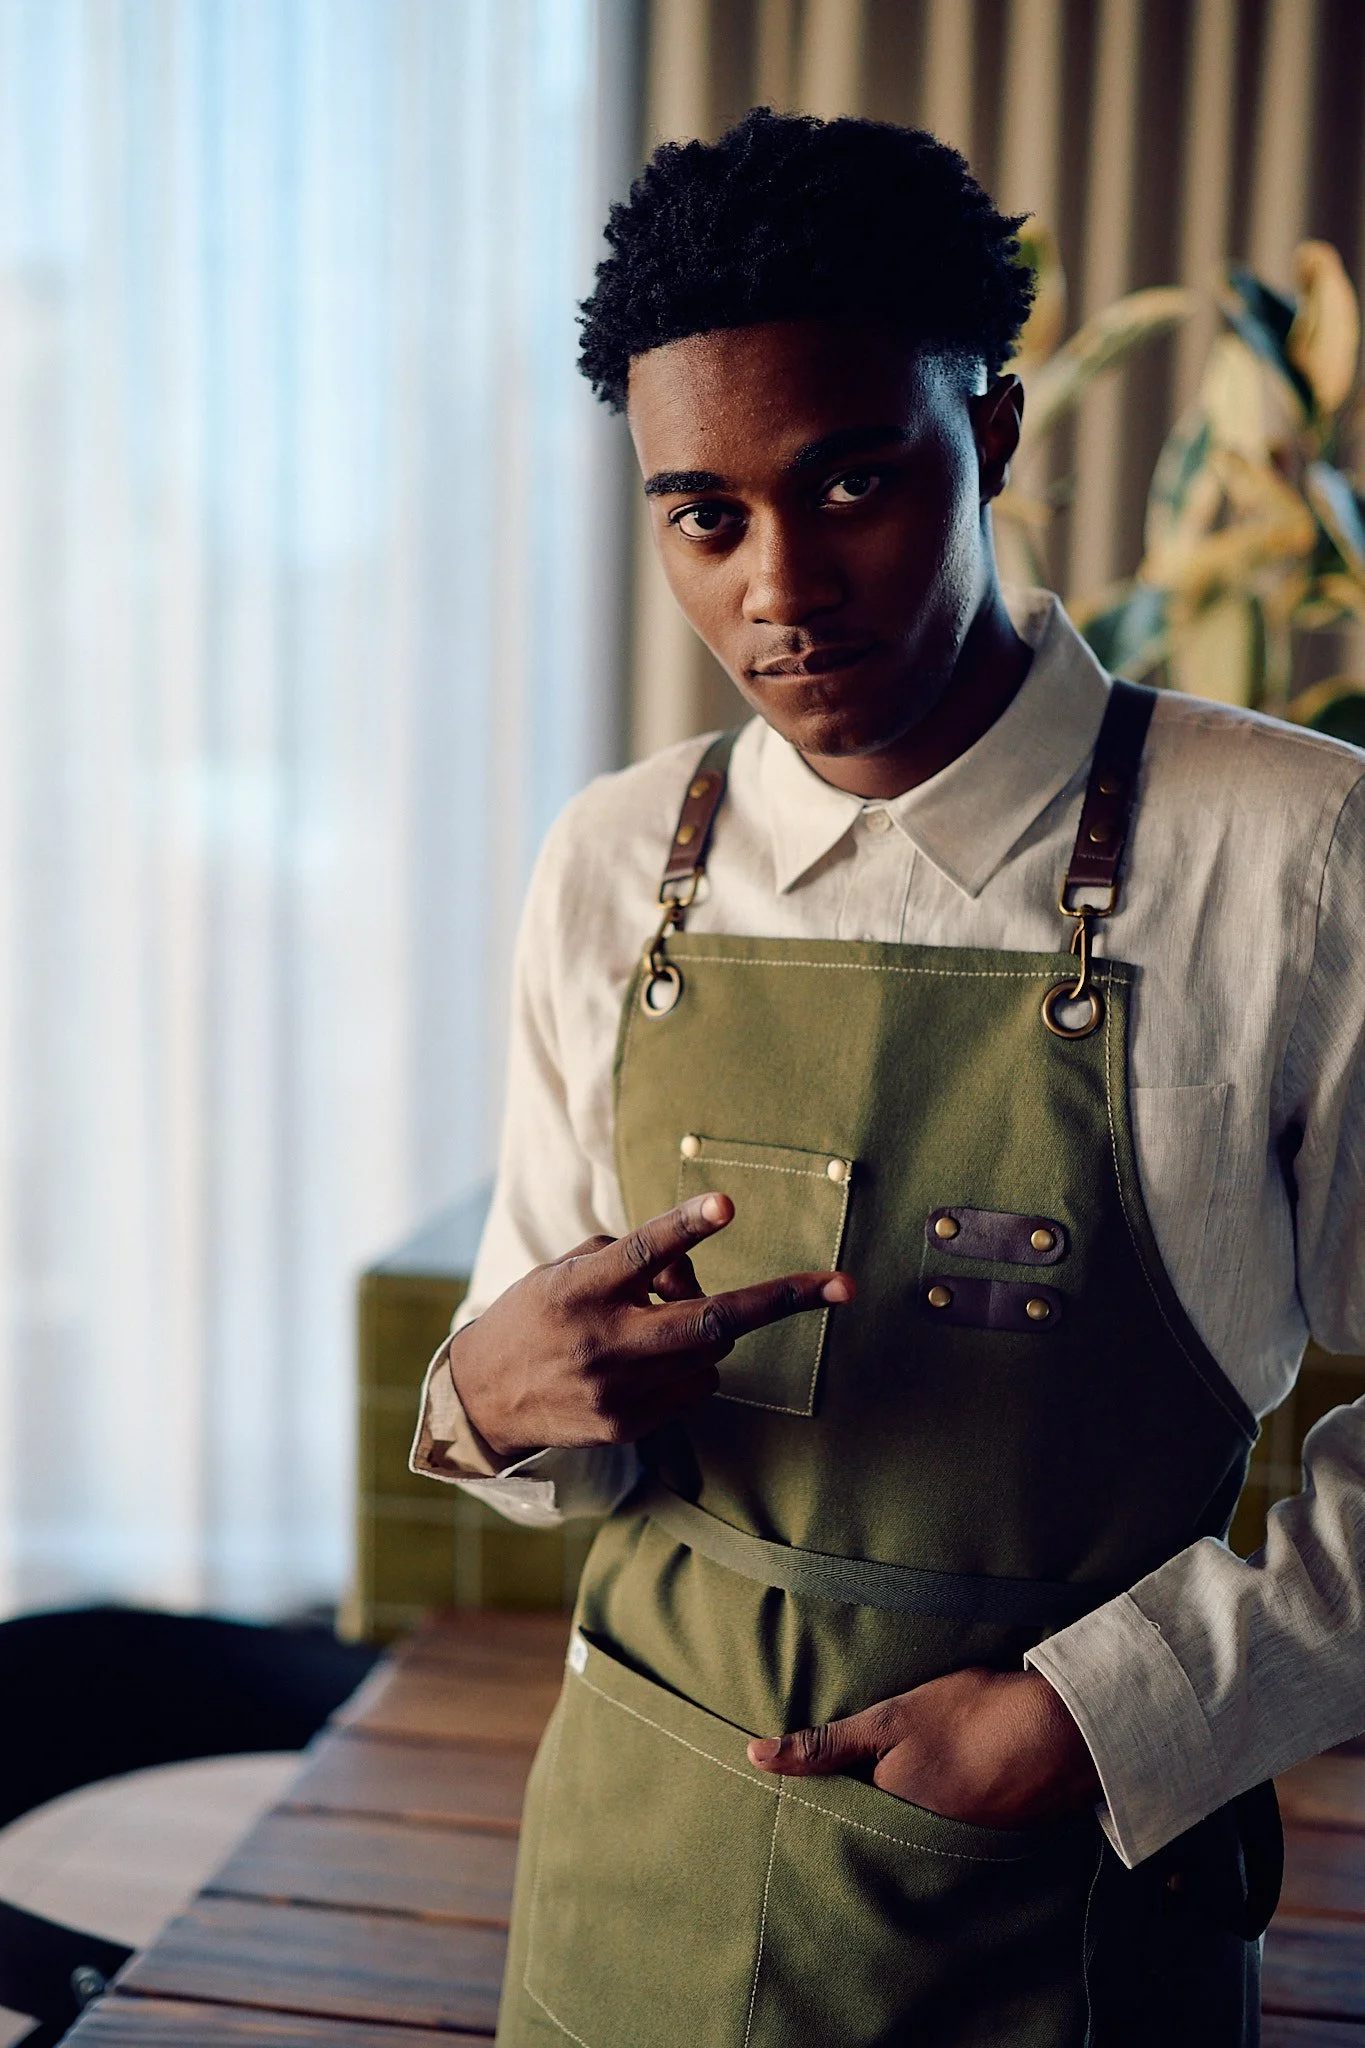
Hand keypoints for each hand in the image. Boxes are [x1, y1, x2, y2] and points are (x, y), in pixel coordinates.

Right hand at [449, 1193, 853, 1459]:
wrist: (485, 1398)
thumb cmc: (540, 1314)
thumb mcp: (569, 1269)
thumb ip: (632, 1259)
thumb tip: (692, 1272)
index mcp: (581, 1289)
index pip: (640, 1252)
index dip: (685, 1228)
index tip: (726, 1205)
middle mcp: (602, 1341)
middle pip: (708, 1322)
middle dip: (781, 1301)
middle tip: (841, 1285)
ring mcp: (619, 1390)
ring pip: (710, 1353)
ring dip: (708, 1331)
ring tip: (658, 1323)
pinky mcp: (629, 1426)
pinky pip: (694, 1388)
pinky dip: (689, 1367)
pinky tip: (649, 1362)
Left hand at [747, 1667, 1099, 1828]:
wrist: (1066, 1730)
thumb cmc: (972, 1716)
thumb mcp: (889, 1720)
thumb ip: (824, 1745)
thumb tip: (754, 1757)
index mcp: (891, 1818)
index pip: (844, 1822)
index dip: (829, 1804)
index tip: (809, 1794)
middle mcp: (923, 1848)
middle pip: (880, 1834)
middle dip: (866, 1820)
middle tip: (868, 1784)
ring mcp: (964, 1849)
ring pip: (917, 1835)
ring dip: (909, 1818)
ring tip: (910, 1786)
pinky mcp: (997, 1843)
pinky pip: (956, 1837)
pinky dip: (949, 1819)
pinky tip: (955, 1789)